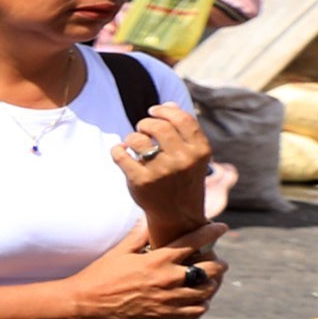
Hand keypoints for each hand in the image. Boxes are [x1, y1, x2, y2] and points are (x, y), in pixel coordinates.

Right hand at [62, 223, 226, 318]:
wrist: (86, 301)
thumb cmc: (100, 274)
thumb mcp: (120, 250)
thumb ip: (140, 235)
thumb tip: (150, 219)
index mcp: (158, 259)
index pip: (195, 241)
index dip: (212, 232)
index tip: (222, 227)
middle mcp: (168, 278)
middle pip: (209, 269)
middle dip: (219, 264)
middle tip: (219, 262)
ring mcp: (168, 298)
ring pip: (206, 290)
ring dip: (211, 284)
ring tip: (209, 281)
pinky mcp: (164, 313)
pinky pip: (195, 309)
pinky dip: (201, 303)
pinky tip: (198, 299)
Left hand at [110, 108, 211, 230]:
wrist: (177, 214)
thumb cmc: (183, 177)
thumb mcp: (192, 155)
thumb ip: (183, 129)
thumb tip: (168, 104)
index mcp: (200, 150)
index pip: (182, 119)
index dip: (165, 110)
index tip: (153, 111)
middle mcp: (184, 160)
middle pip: (158, 126)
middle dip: (145, 124)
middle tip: (142, 129)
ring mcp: (162, 171)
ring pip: (137, 139)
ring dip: (131, 137)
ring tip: (133, 144)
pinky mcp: (141, 181)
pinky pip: (120, 154)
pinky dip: (117, 150)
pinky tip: (121, 152)